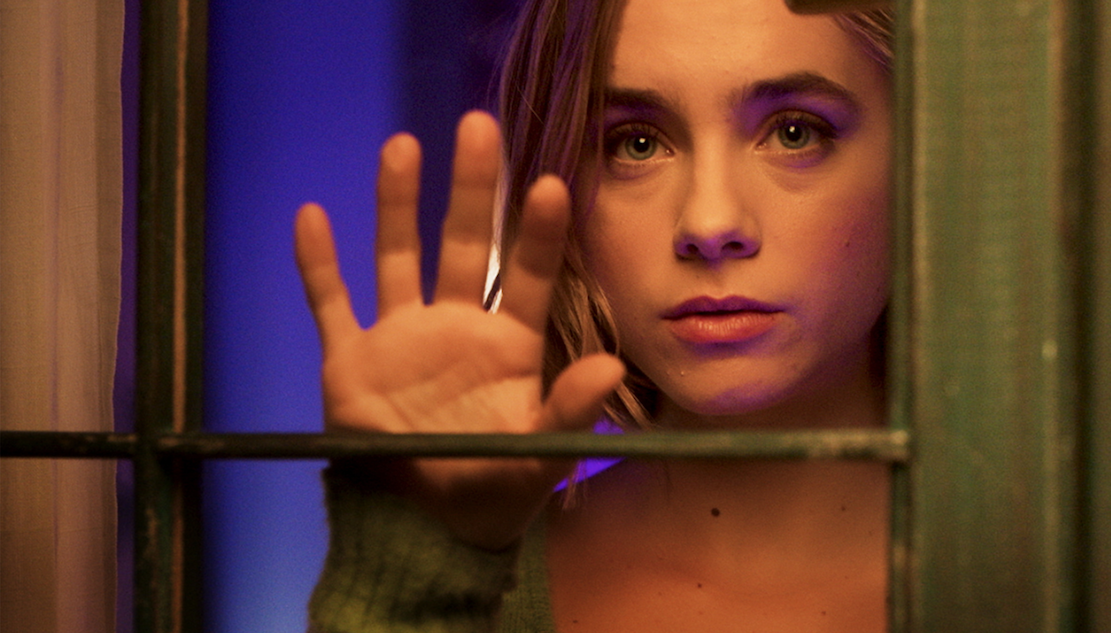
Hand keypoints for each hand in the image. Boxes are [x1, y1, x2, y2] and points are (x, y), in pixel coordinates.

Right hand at [294, 111, 624, 549]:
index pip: (526, 275)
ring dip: (397, 204)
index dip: (536, 233)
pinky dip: (318, 264)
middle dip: (470, 189)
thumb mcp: (538, 456)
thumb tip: (613, 366)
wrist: (421, 533)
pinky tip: (311, 215)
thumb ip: (569, 411)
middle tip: (479, 126)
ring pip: (397, 256)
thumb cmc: (492, 495)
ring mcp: (400, 339)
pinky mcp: (350, 361)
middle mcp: (455, 328)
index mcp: (507, 345)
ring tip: (402, 145)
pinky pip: (331, 303)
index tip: (548, 184)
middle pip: (462, 244)